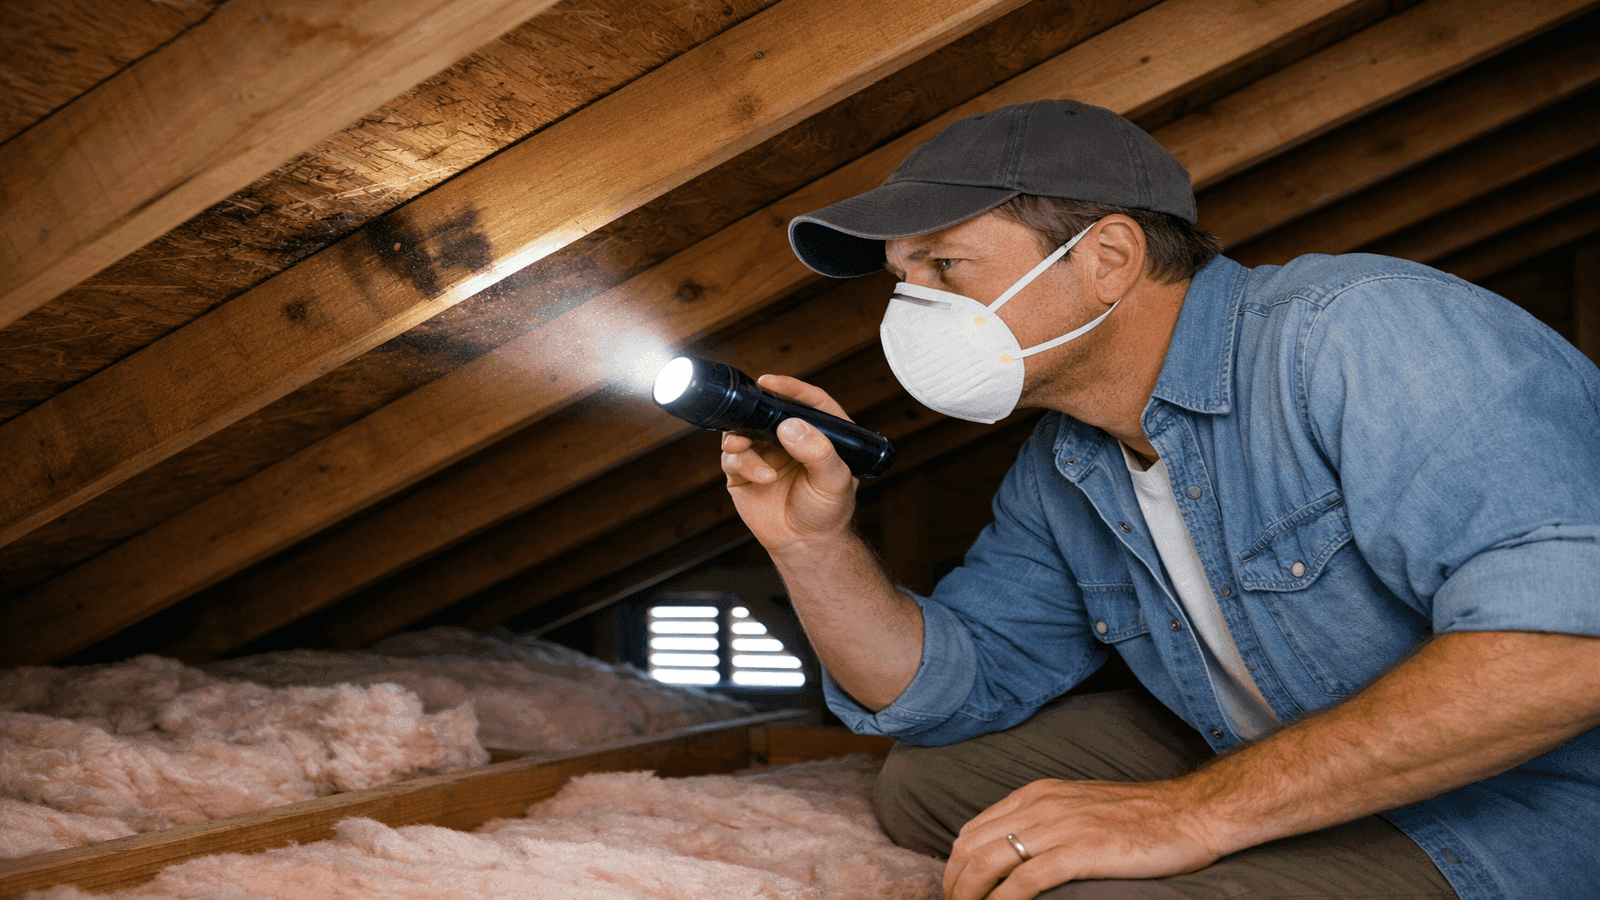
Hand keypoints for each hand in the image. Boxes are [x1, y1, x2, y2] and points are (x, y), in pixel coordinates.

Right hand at [720, 375, 858, 552]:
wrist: (805, 544)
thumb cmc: (827, 511)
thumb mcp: (834, 481)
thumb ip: (818, 452)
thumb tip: (790, 425)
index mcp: (818, 432)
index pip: (806, 401)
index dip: (789, 387)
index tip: (771, 381)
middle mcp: (789, 439)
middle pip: (769, 410)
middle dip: (755, 410)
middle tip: (748, 412)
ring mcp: (764, 453)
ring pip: (743, 430)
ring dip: (742, 436)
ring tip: (744, 447)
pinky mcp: (743, 472)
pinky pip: (733, 457)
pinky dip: (743, 463)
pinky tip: (763, 478)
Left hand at [944, 778, 1223, 899]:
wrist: (1187, 814)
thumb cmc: (1137, 817)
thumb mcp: (1077, 806)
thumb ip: (1042, 821)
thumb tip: (1009, 850)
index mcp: (1036, 795)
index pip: (973, 830)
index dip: (956, 865)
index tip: (956, 891)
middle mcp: (1040, 806)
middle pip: (971, 846)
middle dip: (954, 883)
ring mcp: (1059, 827)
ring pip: (989, 861)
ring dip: (970, 893)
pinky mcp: (1080, 851)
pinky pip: (1025, 879)